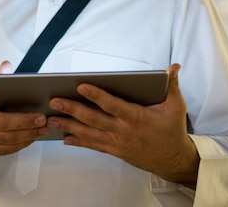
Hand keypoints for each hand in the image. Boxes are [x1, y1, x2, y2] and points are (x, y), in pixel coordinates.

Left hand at [46, 64, 198, 186]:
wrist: (173, 160)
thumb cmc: (173, 131)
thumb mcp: (176, 105)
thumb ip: (172, 84)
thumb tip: (173, 67)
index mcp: (136, 117)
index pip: (112, 104)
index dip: (96, 95)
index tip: (81, 86)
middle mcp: (123, 131)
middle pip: (93, 119)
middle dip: (72, 109)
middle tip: (55, 101)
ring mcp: (117, 142)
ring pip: (89, 133)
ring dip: (69, 126)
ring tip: (51, 119)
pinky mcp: (115, 150)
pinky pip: (94, 145)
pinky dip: (79, 141)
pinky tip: (65, 138)